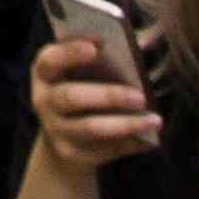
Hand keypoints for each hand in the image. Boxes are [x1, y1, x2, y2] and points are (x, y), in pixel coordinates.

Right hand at [26, 36, 165, 176]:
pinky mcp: (73, 153)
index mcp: (44, 73)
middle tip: (140, 96)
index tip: (98, 45)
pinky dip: (130, 143)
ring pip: (91, 127)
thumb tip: (139, 47)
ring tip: (154, 120)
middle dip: (108, 96)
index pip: (50, 59)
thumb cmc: (78, 89)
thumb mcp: (76, 73)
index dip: (71, 51)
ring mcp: (56, 129)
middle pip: (71, 97)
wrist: (62, 136)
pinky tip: (150, 137)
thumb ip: (96, 61)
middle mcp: (44, 100)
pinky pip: (105, 149)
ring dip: (125, 124)